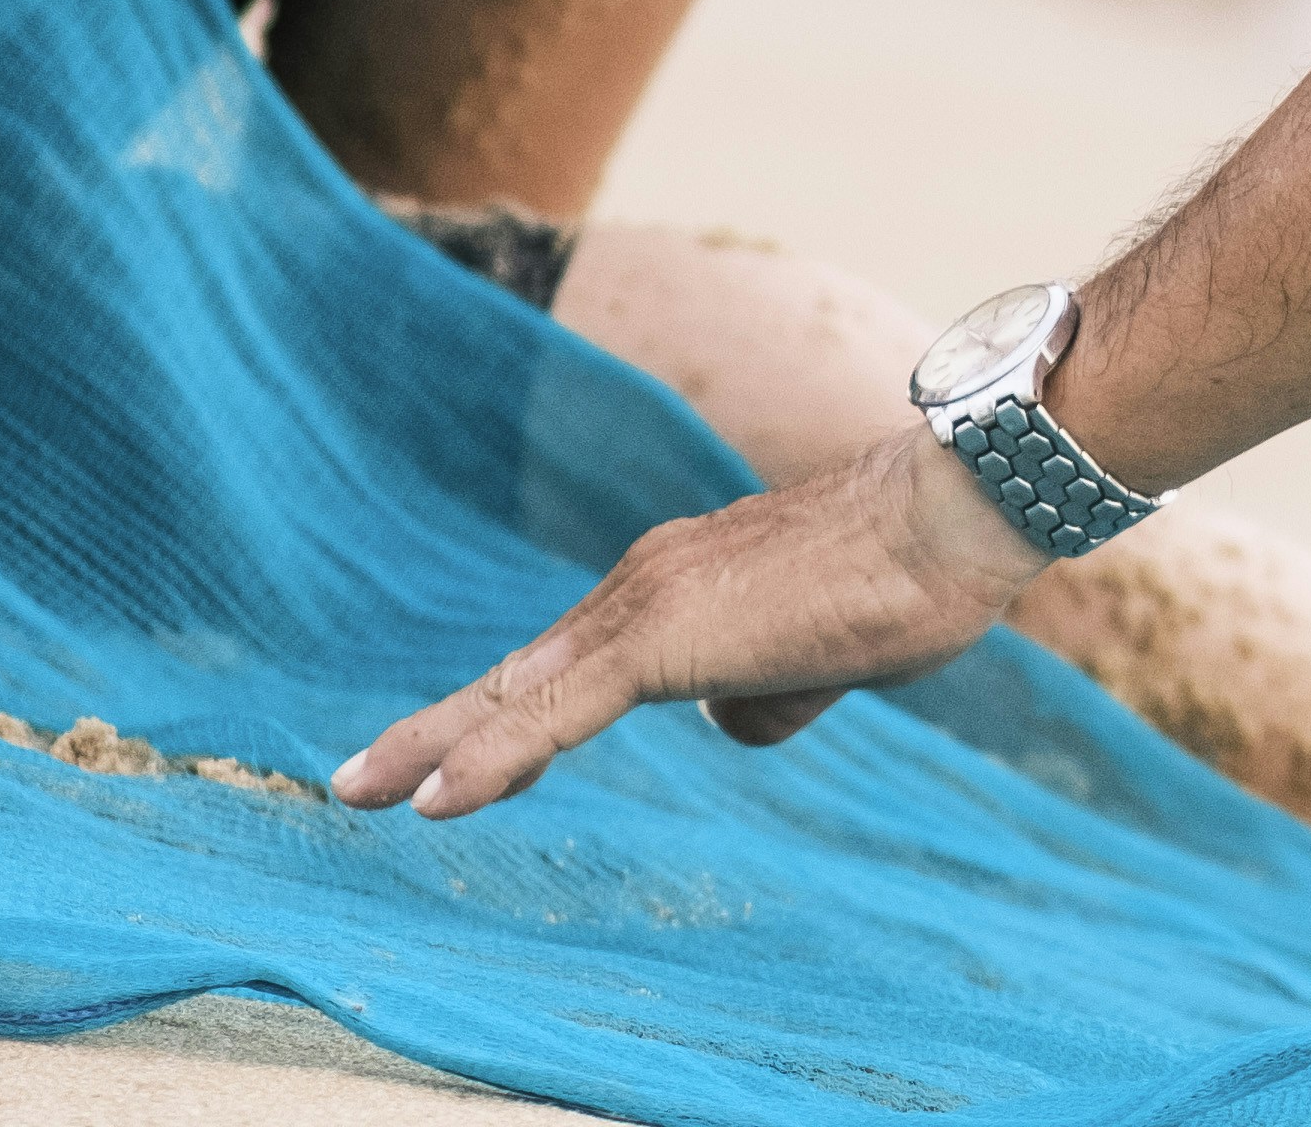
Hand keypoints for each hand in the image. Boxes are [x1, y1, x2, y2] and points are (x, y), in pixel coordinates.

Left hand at [333, 425, 1037, 817]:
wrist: (954, 510)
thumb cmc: (911, 574)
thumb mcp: (828, 655)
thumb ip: (770, 692)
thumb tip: (727, 724)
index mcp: (677, 588)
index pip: (566, 665)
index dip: (500, 717)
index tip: (438, 761)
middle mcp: (646, 583)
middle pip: (521, 674)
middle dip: (437, 730)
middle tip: (356, 780)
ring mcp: (649, 602)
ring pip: (521, 691)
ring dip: (439, 744)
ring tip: (363, 792)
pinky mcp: (666, 634)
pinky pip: (556, 711)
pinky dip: (493, 756)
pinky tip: (437, 801)